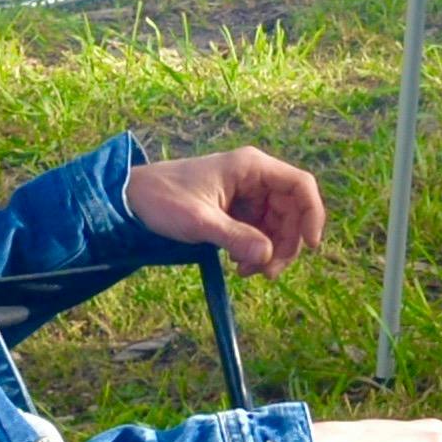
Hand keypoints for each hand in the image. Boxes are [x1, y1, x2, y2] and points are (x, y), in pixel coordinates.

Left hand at [128, 143, 324, 274]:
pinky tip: (238, 264)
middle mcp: (254, 177)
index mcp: (251, 167)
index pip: (300, 185)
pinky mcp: (236, 210)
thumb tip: (268, 256)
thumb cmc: (162, 199)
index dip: (312, 214)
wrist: (130, 199)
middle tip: (267, 273)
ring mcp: (246, 194)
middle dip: (285, 244)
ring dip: (269, 252)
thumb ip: (235, 237)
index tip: (310, 246)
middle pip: (291, 211)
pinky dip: (255, 250)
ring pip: (277, 225)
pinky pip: (259, 231)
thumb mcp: (199, 221)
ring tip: (246, 271)